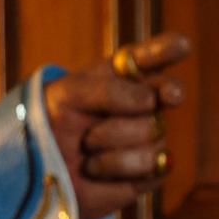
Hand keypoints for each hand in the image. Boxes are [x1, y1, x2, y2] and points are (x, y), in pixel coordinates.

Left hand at [44, 32, 191, 218]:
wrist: (38, 171)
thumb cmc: (51, 124)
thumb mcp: (67, 95)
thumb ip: (108, 90)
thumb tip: (151, 101)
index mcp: (126, 74)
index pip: (156, 55)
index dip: (169, 49)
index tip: (181, 47)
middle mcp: (146, 101)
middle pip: (159, 97)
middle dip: (120, 117)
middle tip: (91, 133)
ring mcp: (151, 135)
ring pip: (154, 134)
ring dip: (112, 145)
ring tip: (86, 150)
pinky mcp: (150, 170)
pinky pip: (154, 165)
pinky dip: (118, 168)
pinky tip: (95, 170)